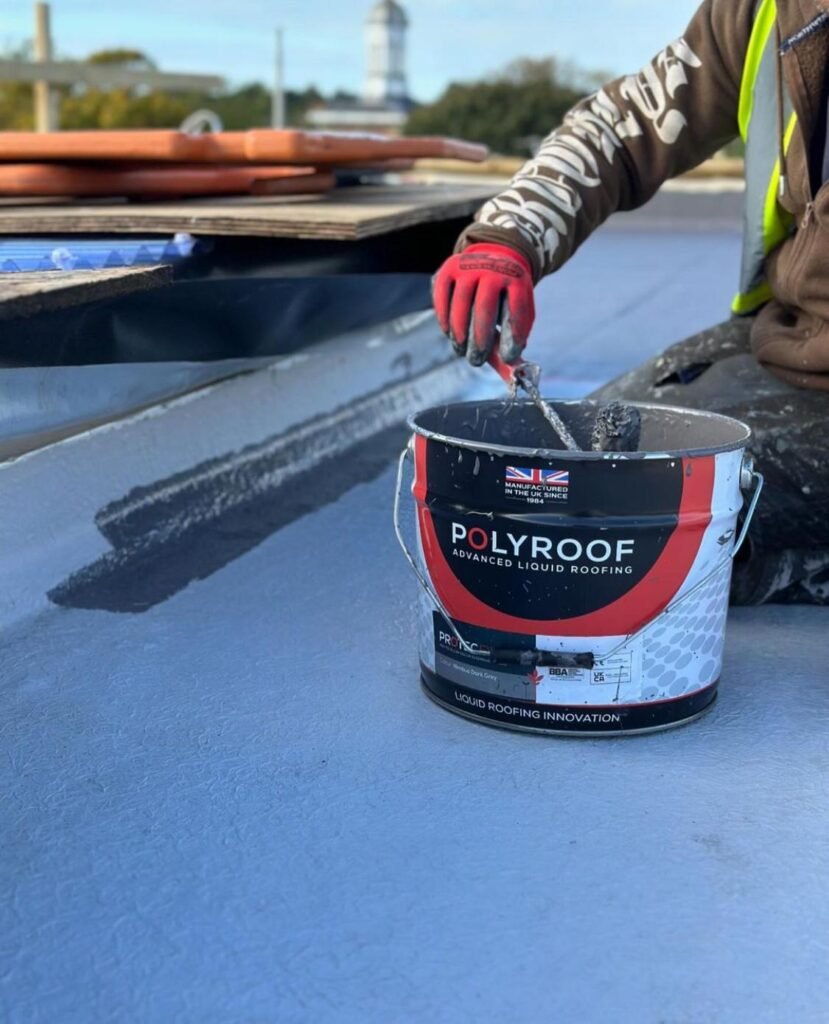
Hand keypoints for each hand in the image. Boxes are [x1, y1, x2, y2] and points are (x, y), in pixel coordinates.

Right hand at [432, 243, 534, 365]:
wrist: (492, 256)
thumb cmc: (506, 297)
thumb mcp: (516, 314)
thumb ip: (514, 343)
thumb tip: (515, 377)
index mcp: (516, 279)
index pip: (515, 311)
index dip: (511, 338)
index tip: (508, 359)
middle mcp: (493, 268)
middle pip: (485, 309)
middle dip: (480, 340)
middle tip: (476, 361)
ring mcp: (469, 266)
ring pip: (460, 304)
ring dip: (460, 333)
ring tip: (462, 351)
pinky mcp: (448, 269)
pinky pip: (442, 297)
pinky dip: (445, 319)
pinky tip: (449, 333)